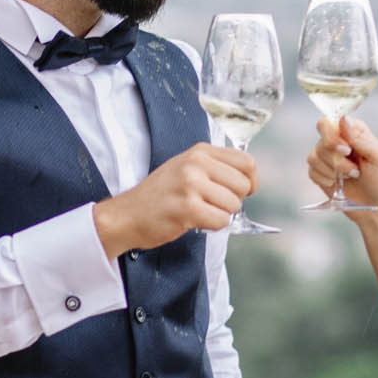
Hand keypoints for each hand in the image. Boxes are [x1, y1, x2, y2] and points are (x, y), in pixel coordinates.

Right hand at [93, 143, 256, 257]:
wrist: (127, 215)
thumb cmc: (159, 195)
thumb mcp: (185, 168)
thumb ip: (214, 168)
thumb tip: (248, 179)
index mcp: (199, 151)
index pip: (246, 162)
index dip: (251, 181)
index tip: (241, 192)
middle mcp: (196, 163)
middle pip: (243, 185)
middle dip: (234, 201)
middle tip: (212, 204)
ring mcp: (191, 184)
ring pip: (233, 205)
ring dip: (221, 214)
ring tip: (199, 212)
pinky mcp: (187, 208)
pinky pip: (221, 220)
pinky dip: (213, 226)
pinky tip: (195, 221)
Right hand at [306, 116, 377, 210]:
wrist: (374, 204)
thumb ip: (361, 137)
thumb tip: (343, 119)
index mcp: (351, 130)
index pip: (329, 122)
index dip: (333, 136)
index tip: (348, 150)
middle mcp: (336, 140)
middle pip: (321, 140)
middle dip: (336, 158)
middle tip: (353, 170)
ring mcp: (325, 156)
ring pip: (314, 157)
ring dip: (334, 171)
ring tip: (352, 176)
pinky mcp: (319, 172)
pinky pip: (312, 172)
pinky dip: (327, 179)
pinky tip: (340, 183)